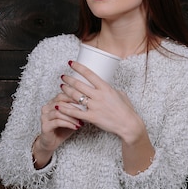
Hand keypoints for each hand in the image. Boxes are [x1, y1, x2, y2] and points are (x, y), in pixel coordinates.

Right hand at [34, 89, 82, 167]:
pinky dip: (68, 124)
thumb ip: (77, 110)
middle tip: (85, 112)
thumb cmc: (63, 128)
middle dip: (74, 107)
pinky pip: (57, 122)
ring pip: (59, 112)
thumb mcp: (72, 117)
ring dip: (72, 117)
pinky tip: (76, 127)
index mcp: (52, 103)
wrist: (52, 142)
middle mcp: (46, 107)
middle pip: (60, 102)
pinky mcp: (45, 126)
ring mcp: (44, 116)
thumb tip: (89, 103)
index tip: (86, 102)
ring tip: (81, 122)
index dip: (74, 98)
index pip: (62, 95)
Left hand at [61, 60, 154, 174]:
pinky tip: (59, 105)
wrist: (128, 124)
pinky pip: (75, 112)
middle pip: (79, 84)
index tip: (71, 63)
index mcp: (106, 88)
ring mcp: (94, 106)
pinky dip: (65, 109)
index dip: (78, 67)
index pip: (89, 74)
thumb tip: (105, 87)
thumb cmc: (126, 109)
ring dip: (66, 91)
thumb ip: (110, 90)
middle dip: (69, 79)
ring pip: (75, 96)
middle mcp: (99, 95)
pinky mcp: (92, 117)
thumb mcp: (120, 94)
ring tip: (61, 87)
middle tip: (63, 76)